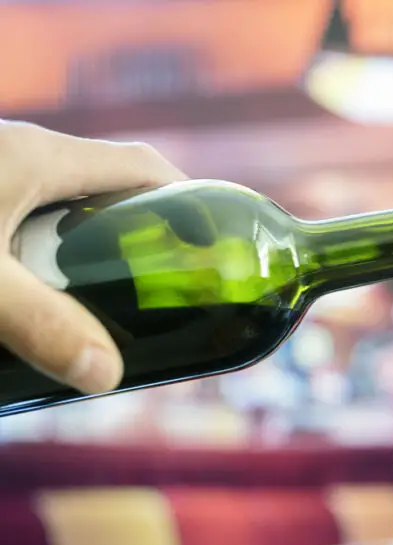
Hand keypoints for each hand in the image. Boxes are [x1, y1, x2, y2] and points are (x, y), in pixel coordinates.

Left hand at [0, 121, 186, 394]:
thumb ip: (38, 322)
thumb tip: (106, 376)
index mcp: (40, 156)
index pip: (144, 167)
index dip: (188, 202)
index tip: (209, 248)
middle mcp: (19, 155)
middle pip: (107, 190)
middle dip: (138, 237)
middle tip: (154, 294)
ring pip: (59, 207)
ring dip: (84, 250)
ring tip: (96, 306)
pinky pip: (20, 218)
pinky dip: (40, 255)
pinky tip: (29, 299)